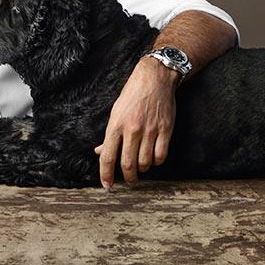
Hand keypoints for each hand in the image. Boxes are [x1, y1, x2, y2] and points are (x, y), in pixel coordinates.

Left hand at [94, 56, 178, 189]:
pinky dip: (156, 162)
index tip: (108, 186)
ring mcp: (150, 130)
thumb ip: (109, 134)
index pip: (107, 157)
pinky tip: (154, 158)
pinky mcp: (165, 129)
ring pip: (145, 163)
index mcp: (116, 125)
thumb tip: (99, 151)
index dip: (106, 175)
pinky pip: (160, 155)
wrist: (155, 78)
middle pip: (127, 164)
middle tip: (130, 180)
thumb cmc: (133, 94)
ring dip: (143, 169)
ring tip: (142, 166)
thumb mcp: (116, 112)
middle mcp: (132, 129)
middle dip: (128, 177)